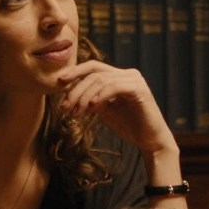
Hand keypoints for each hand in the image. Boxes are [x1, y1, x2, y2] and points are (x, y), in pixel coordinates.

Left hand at [57, 61, 176, 155]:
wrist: (150, 141)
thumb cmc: (129, 126)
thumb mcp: (104, 110)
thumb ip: (91, 99)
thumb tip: (69, 93)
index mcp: (120, 76)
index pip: (94, 67)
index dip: (75, 72)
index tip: (58, 82)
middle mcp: (129, 74)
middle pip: (95, 73)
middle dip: (76, 88)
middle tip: (65, 106)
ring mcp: (135, 80)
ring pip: (102, 80)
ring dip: (85, 96)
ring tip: (76, 112)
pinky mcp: (140, 90)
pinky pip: (114, 87)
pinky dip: (100, 96)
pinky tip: (91, 107)